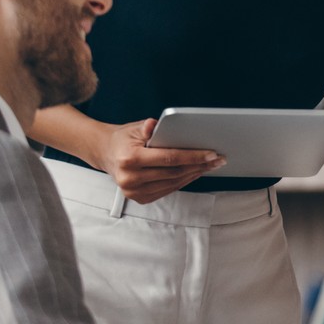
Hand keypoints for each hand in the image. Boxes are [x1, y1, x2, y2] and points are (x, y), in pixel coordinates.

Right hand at [96, 118, 222, 203]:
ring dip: (194, 174)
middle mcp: (130, 178)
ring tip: (210, 166)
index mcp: (130, 159)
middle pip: (174, 173)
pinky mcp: (139, 198)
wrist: (106, 154)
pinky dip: (183, 181)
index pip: (169, 158)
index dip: (193, 156)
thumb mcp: (134, 128)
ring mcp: (133, 191)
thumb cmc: (124, 139)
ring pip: (173, 183)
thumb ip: (147, 127)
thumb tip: (155, 125)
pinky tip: (194, 173)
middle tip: (218, 160)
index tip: (212, 154)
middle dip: (199, 166)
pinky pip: (167, 190)